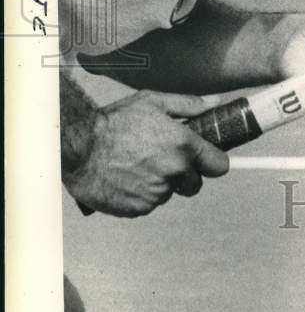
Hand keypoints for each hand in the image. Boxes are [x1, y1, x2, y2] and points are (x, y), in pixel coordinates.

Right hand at [63, 91, 228, 216]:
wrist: (79, 148)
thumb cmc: (114, 122)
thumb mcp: (153, 102)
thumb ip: (189, 105)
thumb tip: (215, 102)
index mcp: (183, 146)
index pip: (218, 165)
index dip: (213, 162)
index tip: (206, 160)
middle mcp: (174, 172)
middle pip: (195, 184)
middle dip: (185, 174)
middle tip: (163, 159)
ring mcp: (156, 194)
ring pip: (169, 193)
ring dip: (160, 183)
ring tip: (137, 164)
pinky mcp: (138, 209)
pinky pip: (148, 204)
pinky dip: (141, 195)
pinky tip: (126, 178)